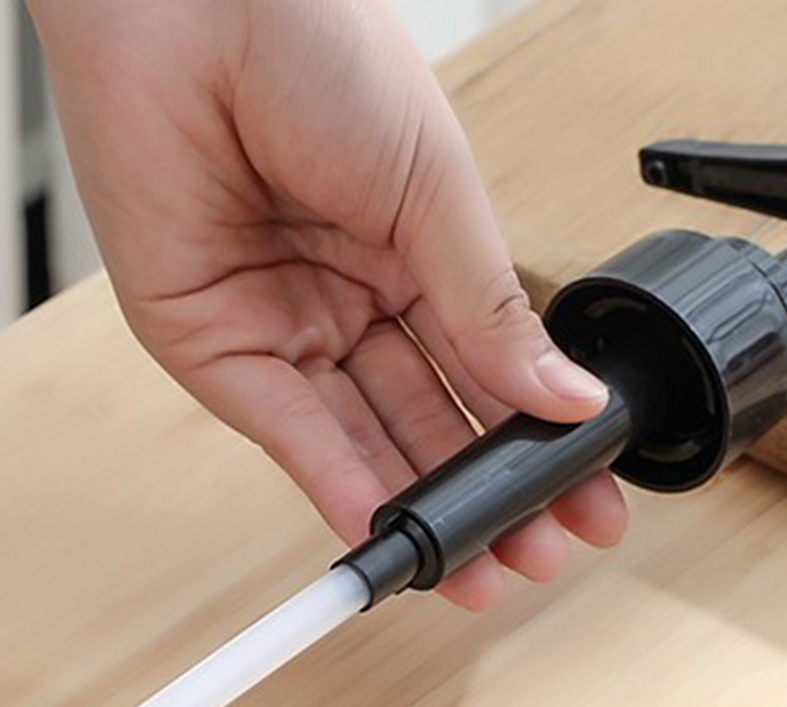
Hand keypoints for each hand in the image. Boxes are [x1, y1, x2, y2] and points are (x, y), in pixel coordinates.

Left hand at [30, 0, 626, 608]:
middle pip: (427, 422)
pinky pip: (287, 433)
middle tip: (539, 555)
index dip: (534, 441)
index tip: (587, 499)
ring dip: (420, 510)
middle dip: (484, 496)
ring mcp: (284, 326)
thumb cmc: (316, 47)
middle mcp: (349, 298)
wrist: (198, 3)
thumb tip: (567, 398)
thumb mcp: (437, 189)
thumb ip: (489, 308)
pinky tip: (390, 531)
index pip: (484, 371)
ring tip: (481, 569)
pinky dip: (338, 485)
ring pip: (364, 441)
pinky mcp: (213, 348)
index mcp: (414, 251)